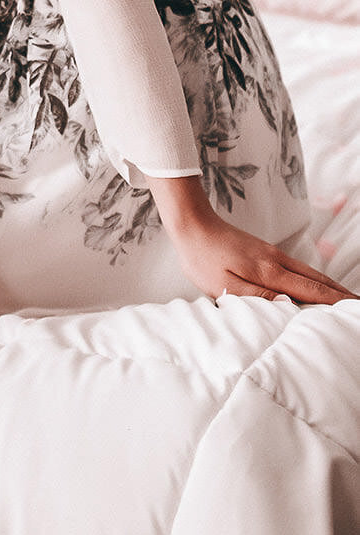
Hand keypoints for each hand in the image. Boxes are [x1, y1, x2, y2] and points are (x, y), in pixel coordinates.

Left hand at [155, 180, 354, 304]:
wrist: (192, 223)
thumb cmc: (203, 258)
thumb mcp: (224, 286)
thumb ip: (258, 296)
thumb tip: (290, 304)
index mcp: (270, 271)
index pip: (311, 290)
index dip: (335, 303)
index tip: (355, 311)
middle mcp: (277, 260)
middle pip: (317, 279)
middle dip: (341, 294)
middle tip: (359, 307)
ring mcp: (272, 253)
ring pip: (309, 271)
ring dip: (330, 286)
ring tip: (345, 299)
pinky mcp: (265, 251)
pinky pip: (298, 268)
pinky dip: (314, 278)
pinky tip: (314, 285)